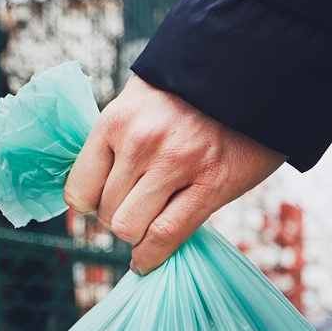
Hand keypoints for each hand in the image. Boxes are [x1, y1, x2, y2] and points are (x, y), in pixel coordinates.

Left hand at [63, 75, 284, 274]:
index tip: (101, 205)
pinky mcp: (210, 184)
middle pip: (105, 214)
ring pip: (129, 228)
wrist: (252, 71)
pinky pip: (165, 236)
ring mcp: (175, 164)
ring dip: (136, 234)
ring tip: (150, 221)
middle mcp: (140, 143)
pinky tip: (147, 259)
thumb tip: (91, 191)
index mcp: (115, 122)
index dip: (89, 205)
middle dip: (117, 218)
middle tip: (138, 208)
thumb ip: (114, 143)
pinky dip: (151, 255)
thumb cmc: (189, 93)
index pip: (78, 191)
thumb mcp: (138, 102)